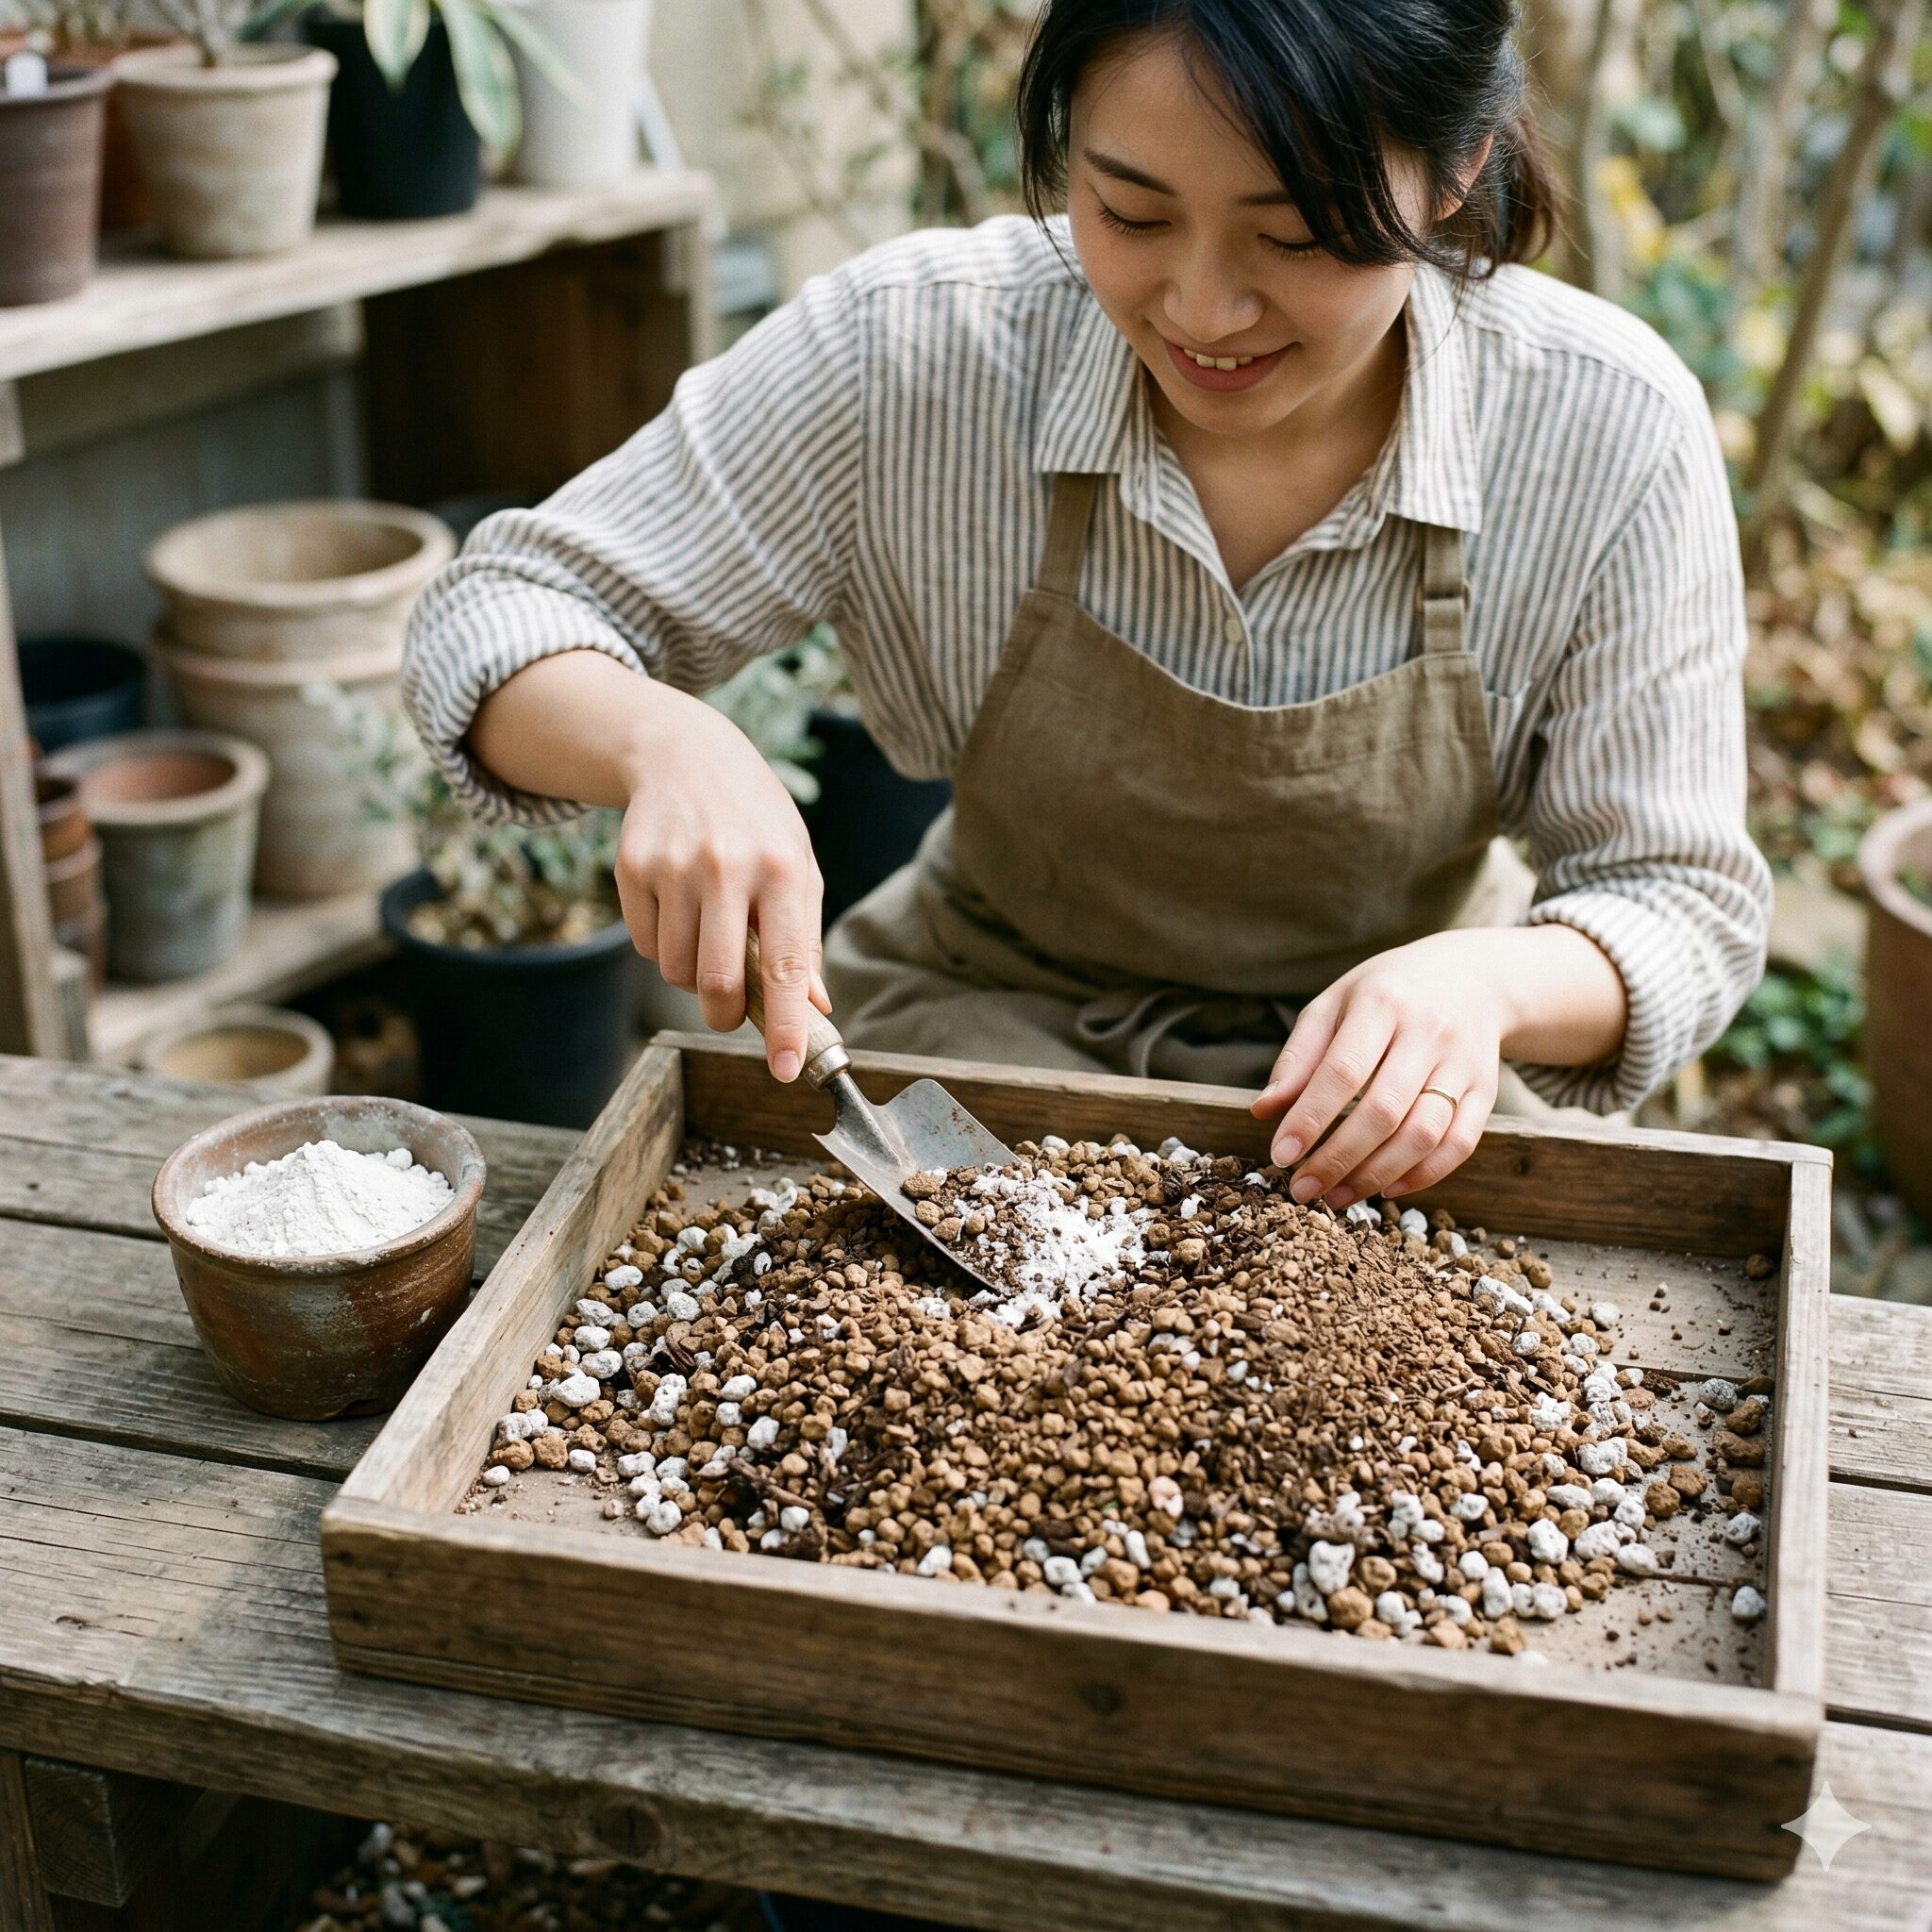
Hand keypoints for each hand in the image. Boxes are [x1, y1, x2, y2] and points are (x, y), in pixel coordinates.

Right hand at [613, 691, 828, 1082]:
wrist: (686, 756)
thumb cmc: (757, 822)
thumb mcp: (798, 865)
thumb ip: (807, 937)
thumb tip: (813, 1007)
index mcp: (781, 869)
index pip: (785, 965)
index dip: (784, 1025)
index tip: (787, 1070)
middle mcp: (726, 867)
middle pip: (716, 982)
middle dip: (723, 1016)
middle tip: (730, 1014)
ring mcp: (673, 867)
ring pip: (677, 970)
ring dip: (693, 976)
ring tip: (709, 935)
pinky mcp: (631, 868)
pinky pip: (646, 946)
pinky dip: (665, 947)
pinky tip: (679, 908)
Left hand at [1250, 931, 1513, 1206]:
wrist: (1471, 977)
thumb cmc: (1386, 994)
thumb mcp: (1334, 1005)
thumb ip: (1299, 1057)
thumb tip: (1264, 1111)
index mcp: (1382, 1003)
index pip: (1343, 1071)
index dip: (1310, 1118)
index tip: (1282, 1155)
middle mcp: (1428, 1032)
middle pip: (1384, 1110)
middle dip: (1338, 1158)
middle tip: (1303, 1190)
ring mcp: (1462, 1063)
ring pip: (1423, 1134)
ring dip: (1376, 1175)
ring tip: (1337, 1196)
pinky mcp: (1486, 1091)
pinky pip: (1460, 1144)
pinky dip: (1423, 1175)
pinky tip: (1387, 1189)